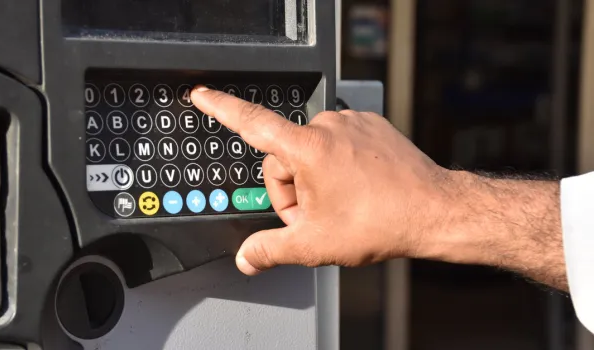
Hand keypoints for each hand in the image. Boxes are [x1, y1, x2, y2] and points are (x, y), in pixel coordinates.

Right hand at [191, 86, 454, 275]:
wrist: (435, 211)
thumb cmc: (382, 221)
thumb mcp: (315, 244)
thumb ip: (271, 250)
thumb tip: (247, 258)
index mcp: (308, 149)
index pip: (252, 123)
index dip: (221, 108)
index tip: (202, 95)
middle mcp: (328, 128)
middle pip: (284, 159)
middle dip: (292, 192)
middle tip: (316, 218)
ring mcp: (352, 124)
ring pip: (311, 152)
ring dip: (315, 180)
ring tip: (342, 205)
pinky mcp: (371, 126)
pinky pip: (338, 144)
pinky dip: (339, 166)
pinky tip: (357, 190)